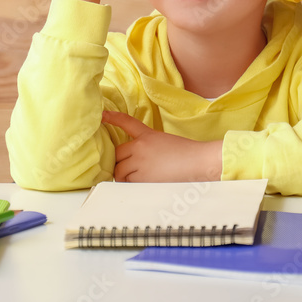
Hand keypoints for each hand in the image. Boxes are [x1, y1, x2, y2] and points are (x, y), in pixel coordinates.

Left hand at [101, 111, 222, 182]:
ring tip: (137, 179)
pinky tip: (143, 184)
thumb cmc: (187, 154)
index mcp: (147, 135)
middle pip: (116, 154)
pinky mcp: (142, 178)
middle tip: (126, 169)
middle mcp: (140, 147)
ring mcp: (139, 163)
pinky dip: (132, 185)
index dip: (113, 118)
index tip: (103, 115)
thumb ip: (147, 147)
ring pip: (119, 171)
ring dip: (124, 176)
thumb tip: (135, 159)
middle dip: (119, 163)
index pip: (126, 123)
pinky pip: (128, 183)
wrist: (198, 162)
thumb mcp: (165, 141)